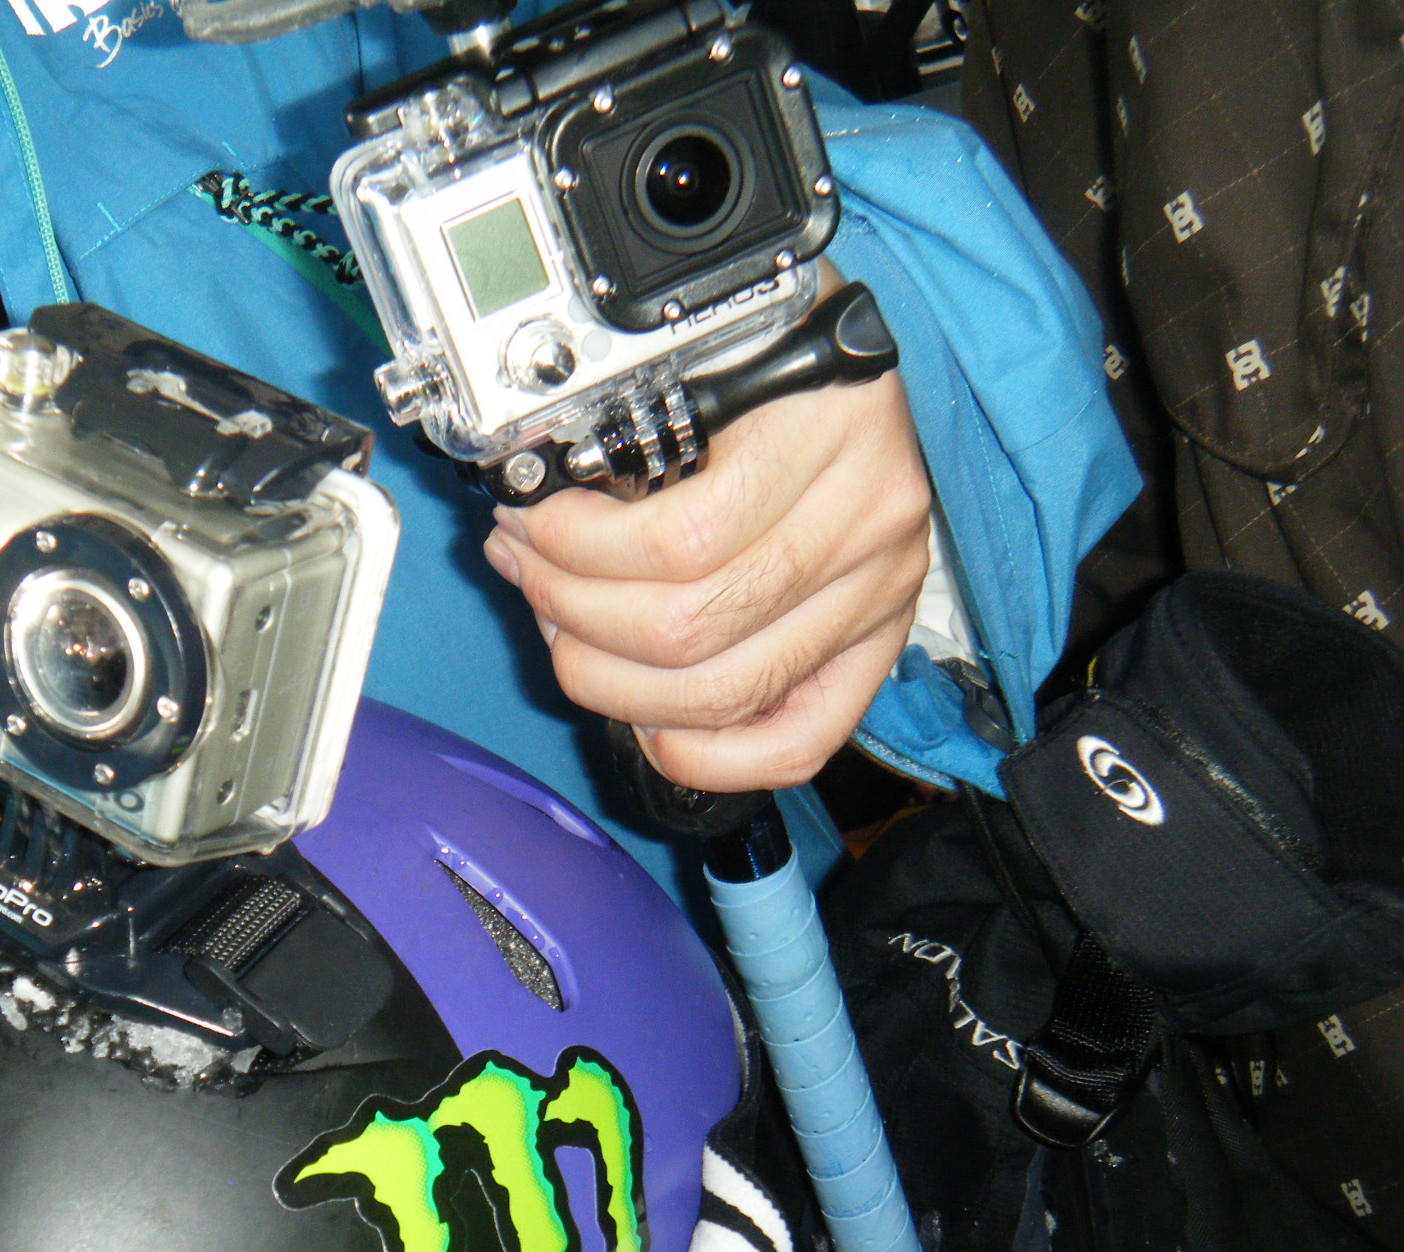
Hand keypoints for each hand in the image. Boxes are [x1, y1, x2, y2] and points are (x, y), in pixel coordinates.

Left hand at [481, 273, 932, 792]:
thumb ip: (635, 424)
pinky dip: (706, 755)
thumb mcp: (705, 348)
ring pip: (723, 691)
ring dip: (612, 679)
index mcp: (825, 433)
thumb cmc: (771, 341)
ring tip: (562, 633)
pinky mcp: (878, 643)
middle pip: (689, 628)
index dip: (574, 551)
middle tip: (528, 573)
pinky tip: (647, 721)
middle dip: (573, 613)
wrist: (852, 344)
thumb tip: (532, 506)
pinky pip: (797, 741)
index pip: (678, 542)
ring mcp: (880, 590)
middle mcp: (868, 520)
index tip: (526, 523)